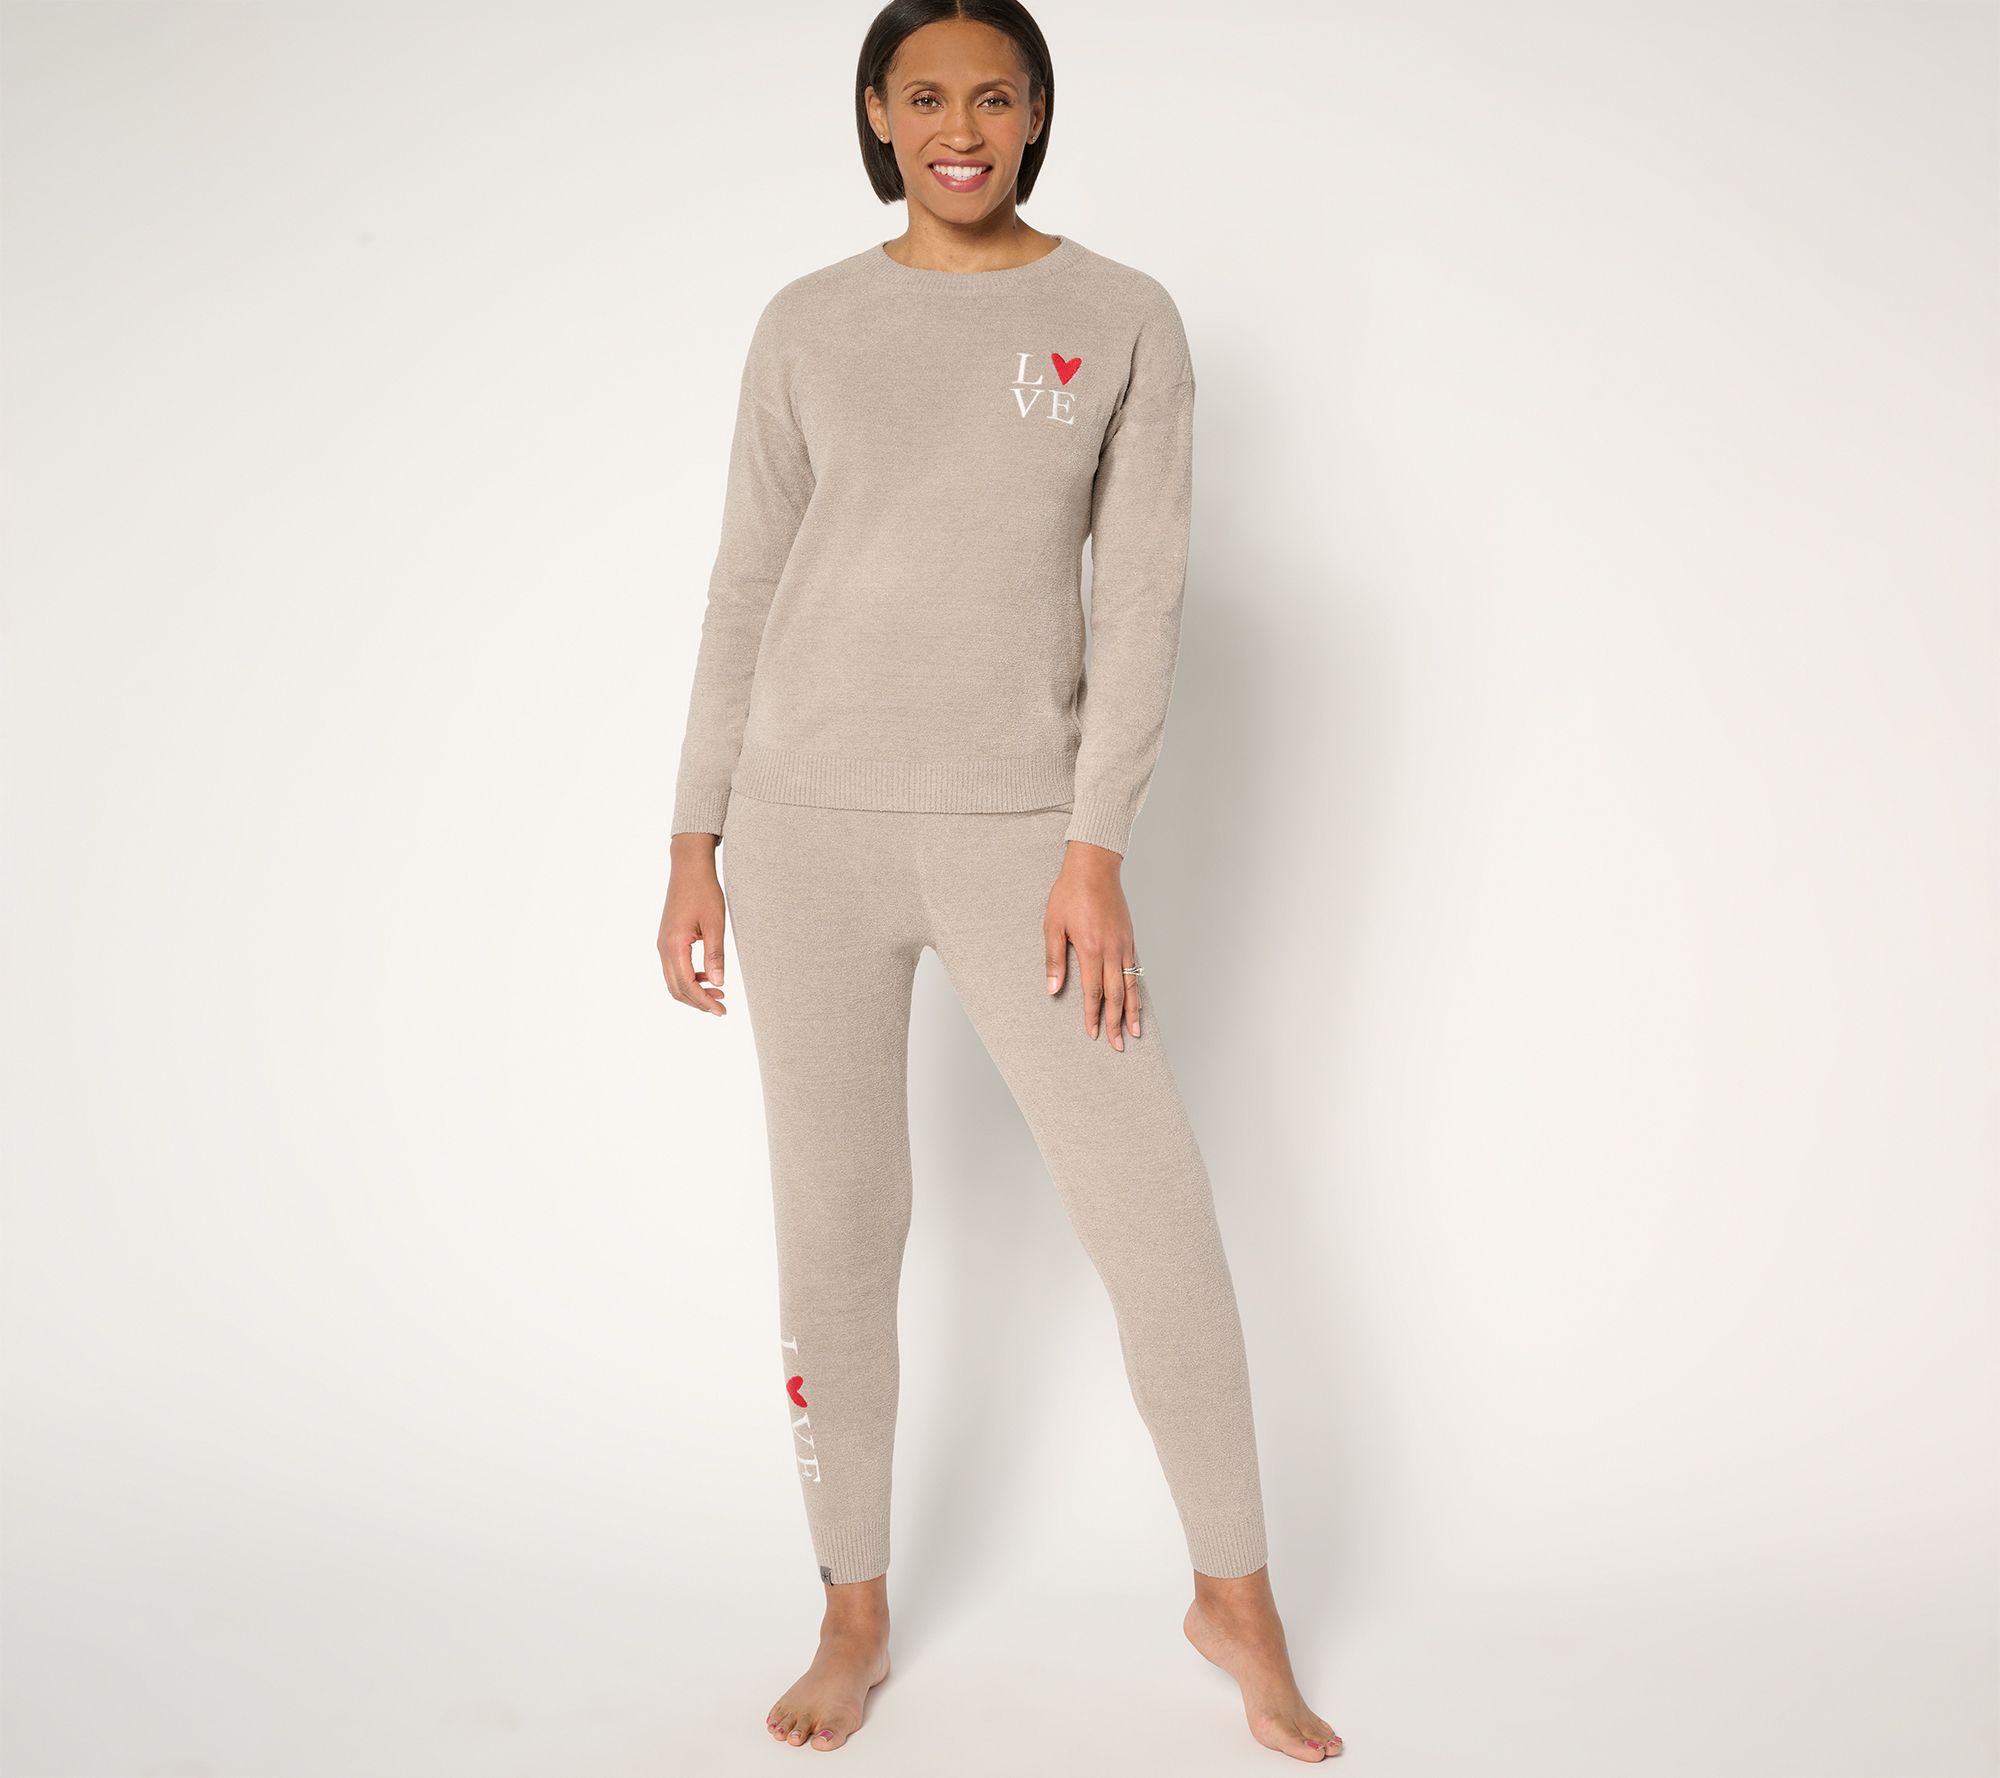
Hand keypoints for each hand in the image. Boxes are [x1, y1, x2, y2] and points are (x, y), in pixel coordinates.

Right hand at [659, 833, 727, 1015]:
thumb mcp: (715, 924)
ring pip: (674, 981)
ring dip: (693, 991)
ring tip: (718, 994)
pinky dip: (689, 979)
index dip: (704, 1002)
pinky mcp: (667, 940)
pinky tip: (707, 977)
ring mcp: (663, 944)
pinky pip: (674, 968)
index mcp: (674, 945)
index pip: (687, 985)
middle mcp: (663, 948)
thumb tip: (719, 984)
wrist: (689, 868)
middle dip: (698, 1002)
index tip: (721, 1011)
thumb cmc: (704, 892)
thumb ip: (715, 955)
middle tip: (721, 1008)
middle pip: (676, 989)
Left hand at [1044, 840, 1140, 1049]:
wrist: (1094, 867)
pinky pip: (1135, 969)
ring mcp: (1124, 944)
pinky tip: (1136, 999)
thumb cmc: (1070, 893)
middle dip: (1116, 1022)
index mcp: (1091, 950)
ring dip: (1133, 1010)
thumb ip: (1054, 960)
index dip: (1093, 1016)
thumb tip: (1052, 989)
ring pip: (1131, 984)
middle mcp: (1111, 951)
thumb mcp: (1052, 926)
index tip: (1094, 1034)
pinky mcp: (1129, 938)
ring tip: (1136, 1031)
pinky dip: (1137, 988)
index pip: (1093, 992)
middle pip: (1116, 995)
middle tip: (1118, 1044)